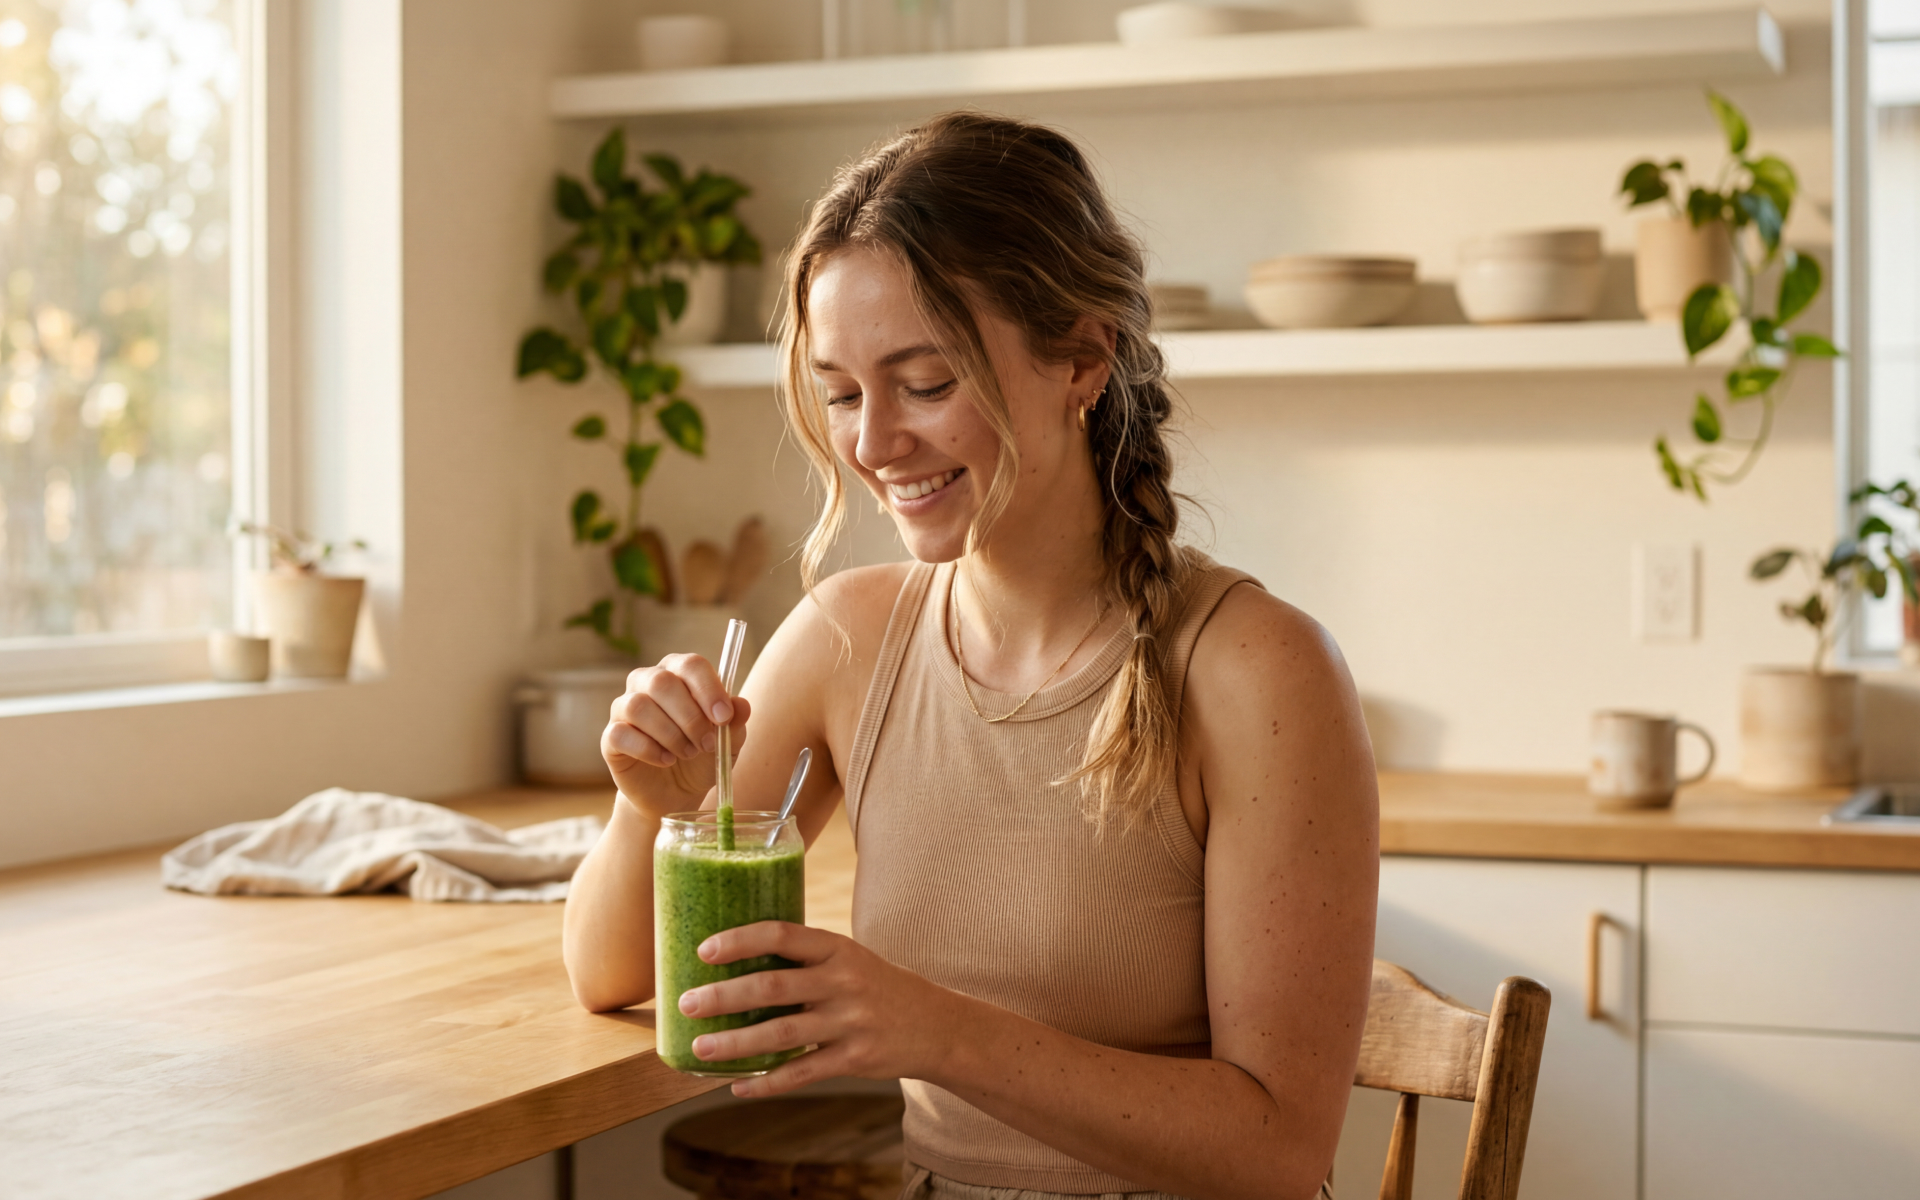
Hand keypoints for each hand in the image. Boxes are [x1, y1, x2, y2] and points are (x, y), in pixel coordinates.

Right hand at [602, 653, 751, 817]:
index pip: (691, 664)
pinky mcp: (611, 737)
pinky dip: (648, 749)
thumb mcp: (727, 743)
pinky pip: (621, 734)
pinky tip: (665, 760)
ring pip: (638, 706)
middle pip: (662, 682)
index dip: (708, 688)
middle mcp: (647, 682)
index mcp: (679, 674)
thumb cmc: (702, 757)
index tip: (723, 717)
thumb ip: (735, 723)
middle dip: (690, 717)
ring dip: (670, 734)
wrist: (675, 793)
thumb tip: (741, 705)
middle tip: (706, 744)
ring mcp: (624, 708)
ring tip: (687, 753)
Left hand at [676, 922, 963, 1096]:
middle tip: (687, 1003)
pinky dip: (767, 1082)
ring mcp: (850, 1022)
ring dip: (736, 1043)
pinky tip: (739, 1085)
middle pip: (774, 986)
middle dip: (725, 996)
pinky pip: (802, 1073)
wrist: (934, 1025)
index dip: (741, 940)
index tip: (705, 950)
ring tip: (701, 1048)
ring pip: (782, 1033)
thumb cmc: (876, 986)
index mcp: (837, 948)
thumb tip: (735, 960)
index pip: (782, 934)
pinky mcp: (854, 1058)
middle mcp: (843, 981)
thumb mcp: (848, 958)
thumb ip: (803, 958)